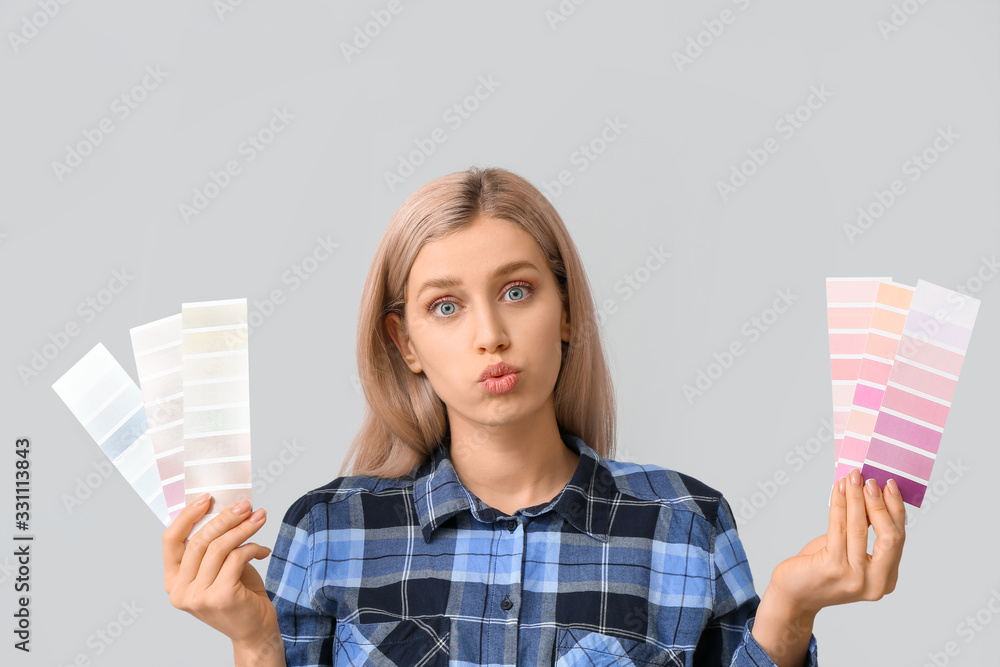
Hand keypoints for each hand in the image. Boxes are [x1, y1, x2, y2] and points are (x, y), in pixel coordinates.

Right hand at [162, 494, 278, 646]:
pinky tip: (263, 549)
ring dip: (243, 528)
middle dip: (225, 517)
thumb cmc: (238, 594)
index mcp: (173, 581)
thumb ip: (214, 544)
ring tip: (260, 518)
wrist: (255, 630)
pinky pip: (236, 557)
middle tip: (246, 506)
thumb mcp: (219, 567)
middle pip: (199, 540)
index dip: (187, 515)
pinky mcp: (220, 596)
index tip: (207, 498)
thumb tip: (226, 507)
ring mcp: (198, 596)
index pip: (170, 540)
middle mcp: (180, 591)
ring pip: (219, 547)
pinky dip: (252, 547)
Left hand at [765, 468, 906, 615]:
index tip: (890, 485)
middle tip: (870, 480)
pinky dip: (840, 505)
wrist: (793, 594)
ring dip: (856, 498)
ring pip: (860, 529)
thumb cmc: (821, 568)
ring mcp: (855, 578)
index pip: (898, 539)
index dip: (895, 510)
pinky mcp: (832, 568)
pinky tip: (838, 489)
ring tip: (852, 478)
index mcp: (886, 579)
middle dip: (879, 504)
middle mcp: (875, 583)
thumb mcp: (848, 550)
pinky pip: (839, 528)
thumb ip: (863, 530)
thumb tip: (870, 493)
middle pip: (889, 537)